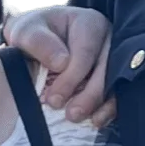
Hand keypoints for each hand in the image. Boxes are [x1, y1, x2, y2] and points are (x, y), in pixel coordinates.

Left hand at [4, 3, 114, 125]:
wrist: (39, 43)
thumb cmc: (34, 34)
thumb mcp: (26, 31)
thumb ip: (39, 43)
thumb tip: (61, 63)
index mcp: (89, 24)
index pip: (86, 51)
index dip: (71, 78)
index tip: (54, 99)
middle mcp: (108, 40)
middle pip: (107, 69)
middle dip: (89, 95)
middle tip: (71, 115)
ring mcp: (115, 59)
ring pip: (115, 84)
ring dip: (99, 105)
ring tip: (78, 118)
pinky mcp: (115, 78)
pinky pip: (118, 95)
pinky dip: (107, 110)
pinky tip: (95, 121)